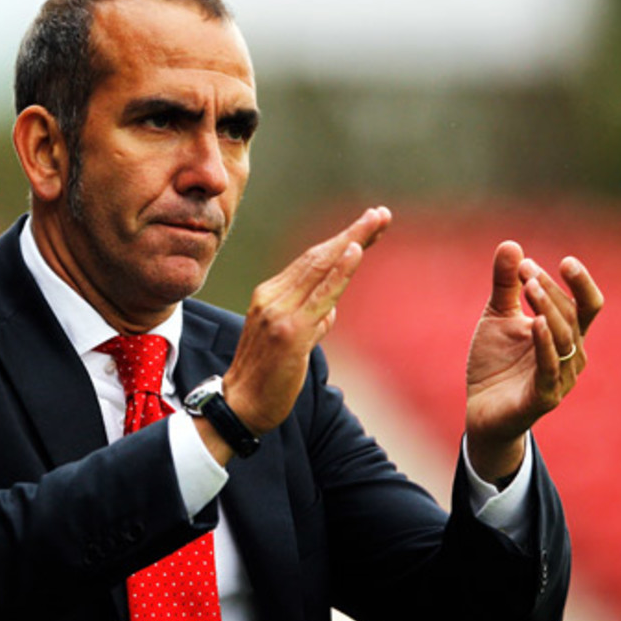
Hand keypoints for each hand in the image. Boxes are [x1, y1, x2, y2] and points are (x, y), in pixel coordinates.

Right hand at [219, 207, 391, 443]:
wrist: (239, 406)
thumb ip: (311, 320)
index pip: (311, 261)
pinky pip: (321, 296)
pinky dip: (340, 271)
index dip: (340, 241)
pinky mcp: (291, 333)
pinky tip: (355, 251)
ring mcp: (280, 313)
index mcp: (270, 295)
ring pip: (321, 268)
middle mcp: (272, 297)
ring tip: (376, 221)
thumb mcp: (289, 340)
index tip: (366, 226)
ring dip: (352, 241)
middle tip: (380, 213)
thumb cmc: (266, 376)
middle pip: (318, 256)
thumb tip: (331, 309)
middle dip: (352, 233)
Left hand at [464, 241, 602, 482]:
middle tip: (526, 269)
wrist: (480, 410)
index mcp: (565, 333)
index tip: (564, 261)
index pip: (587, 305)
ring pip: (563, 338)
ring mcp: (559, 377)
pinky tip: (536, 323)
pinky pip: (549, 368)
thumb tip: (511, 245)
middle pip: (571, 316)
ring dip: (548, 308)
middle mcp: (569, 355)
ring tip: (528, 286)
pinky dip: (544, 343)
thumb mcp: (497, 316)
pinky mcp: (543, 397)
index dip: (581, 283)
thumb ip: (505, 284)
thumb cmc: (496, 363)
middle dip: (548, 289)